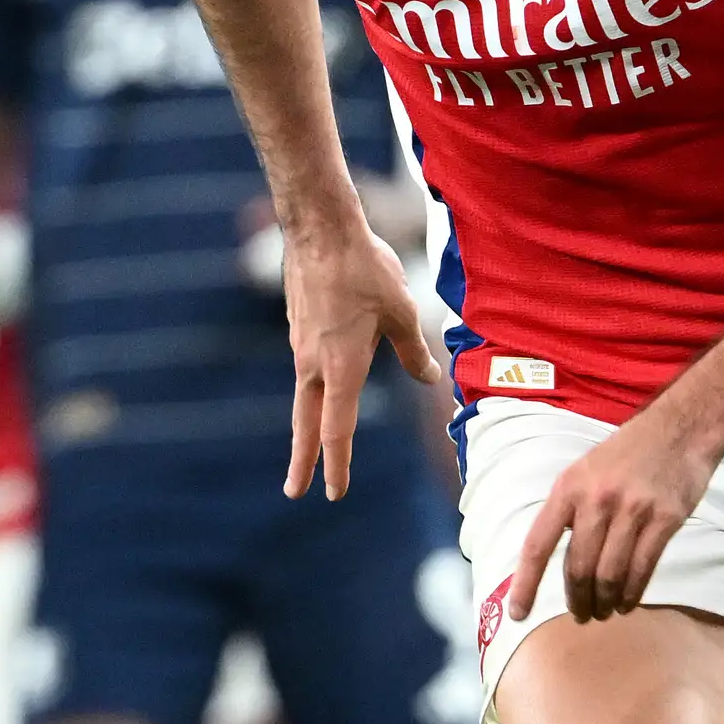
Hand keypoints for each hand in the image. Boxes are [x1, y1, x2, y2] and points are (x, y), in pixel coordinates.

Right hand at [281, 216, 437, 498]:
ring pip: (307, 393)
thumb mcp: (401, 312)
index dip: (337, 465)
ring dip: (310, 422)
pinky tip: (330, 371)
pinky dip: (317, 381)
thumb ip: (413, 351)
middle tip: (294, 492)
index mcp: (342, 368)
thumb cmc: (365, 270)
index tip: (332, 494)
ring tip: (313, 445)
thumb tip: (429, 378)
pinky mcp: (297, 326)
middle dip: (303, 461)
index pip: (337, 430)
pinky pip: (310, 362)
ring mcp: (301, 345)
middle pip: (306, 424)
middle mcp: (314, 364)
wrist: (320, 229)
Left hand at [508, 404, 722, 624]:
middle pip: (578, 568)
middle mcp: (597, 499)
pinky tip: (628, 602)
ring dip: (605, 602)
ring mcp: (633, 509)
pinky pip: (642, 568)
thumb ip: (570, 510)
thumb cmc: (628, 452)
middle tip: (581, 616)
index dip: (526, 584)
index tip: (518, 614)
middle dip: (577, 601)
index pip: (539, 544)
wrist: (682, 427)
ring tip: (605, 612)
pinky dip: (632, 593)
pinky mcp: (665, 519)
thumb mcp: (585, 470)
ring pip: (610, 574)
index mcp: (569, 487)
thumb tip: (557, 558)